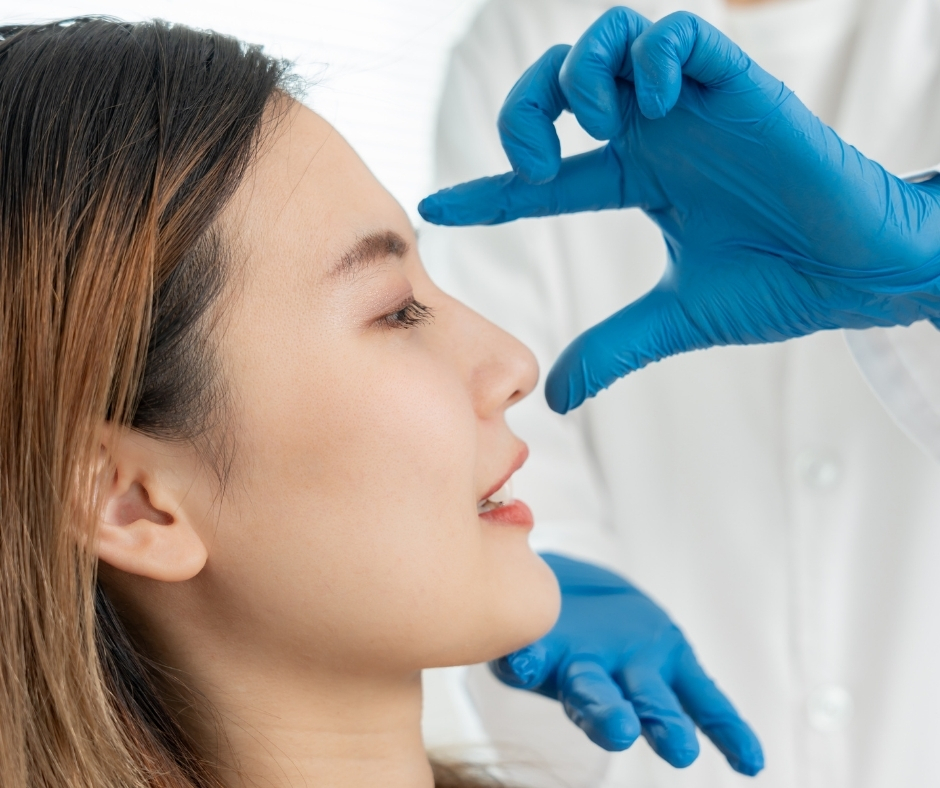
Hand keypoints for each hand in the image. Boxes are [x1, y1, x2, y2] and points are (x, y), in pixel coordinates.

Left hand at [419, 8, 939, 412]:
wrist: (856, 275)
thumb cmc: (780, 286)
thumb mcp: (677, 318)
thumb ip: (615, 347)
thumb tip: (557, 395)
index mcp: (638, 181)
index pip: (542, 182)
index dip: (486, 191)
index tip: (439, 208)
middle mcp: (656, 137)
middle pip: (562, 88)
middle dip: (526, 108)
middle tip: (531, 161)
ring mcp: (695, 108)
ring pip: (614, 43)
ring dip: (581, 70)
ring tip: (587, 117)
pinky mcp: (740, 86)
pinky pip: (683, 35)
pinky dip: (655, 55)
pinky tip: (654, 101)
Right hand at [490, 554, 763, 775]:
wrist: (573, 593)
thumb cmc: (539, 604)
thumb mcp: (519, 599)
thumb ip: (512, 607)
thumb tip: (460, 591)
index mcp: (539, 655)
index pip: (528, 661)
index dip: (523, 661)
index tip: (519, 664)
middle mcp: (584, 672)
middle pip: (592, 697)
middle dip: (606, 715)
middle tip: (618, 728)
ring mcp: (630, 669)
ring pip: (646, 700)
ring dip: (662, 723)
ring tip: (681, 750)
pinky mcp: (674, 659)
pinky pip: (706, 700)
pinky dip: (728, 728)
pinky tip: (751, 760)